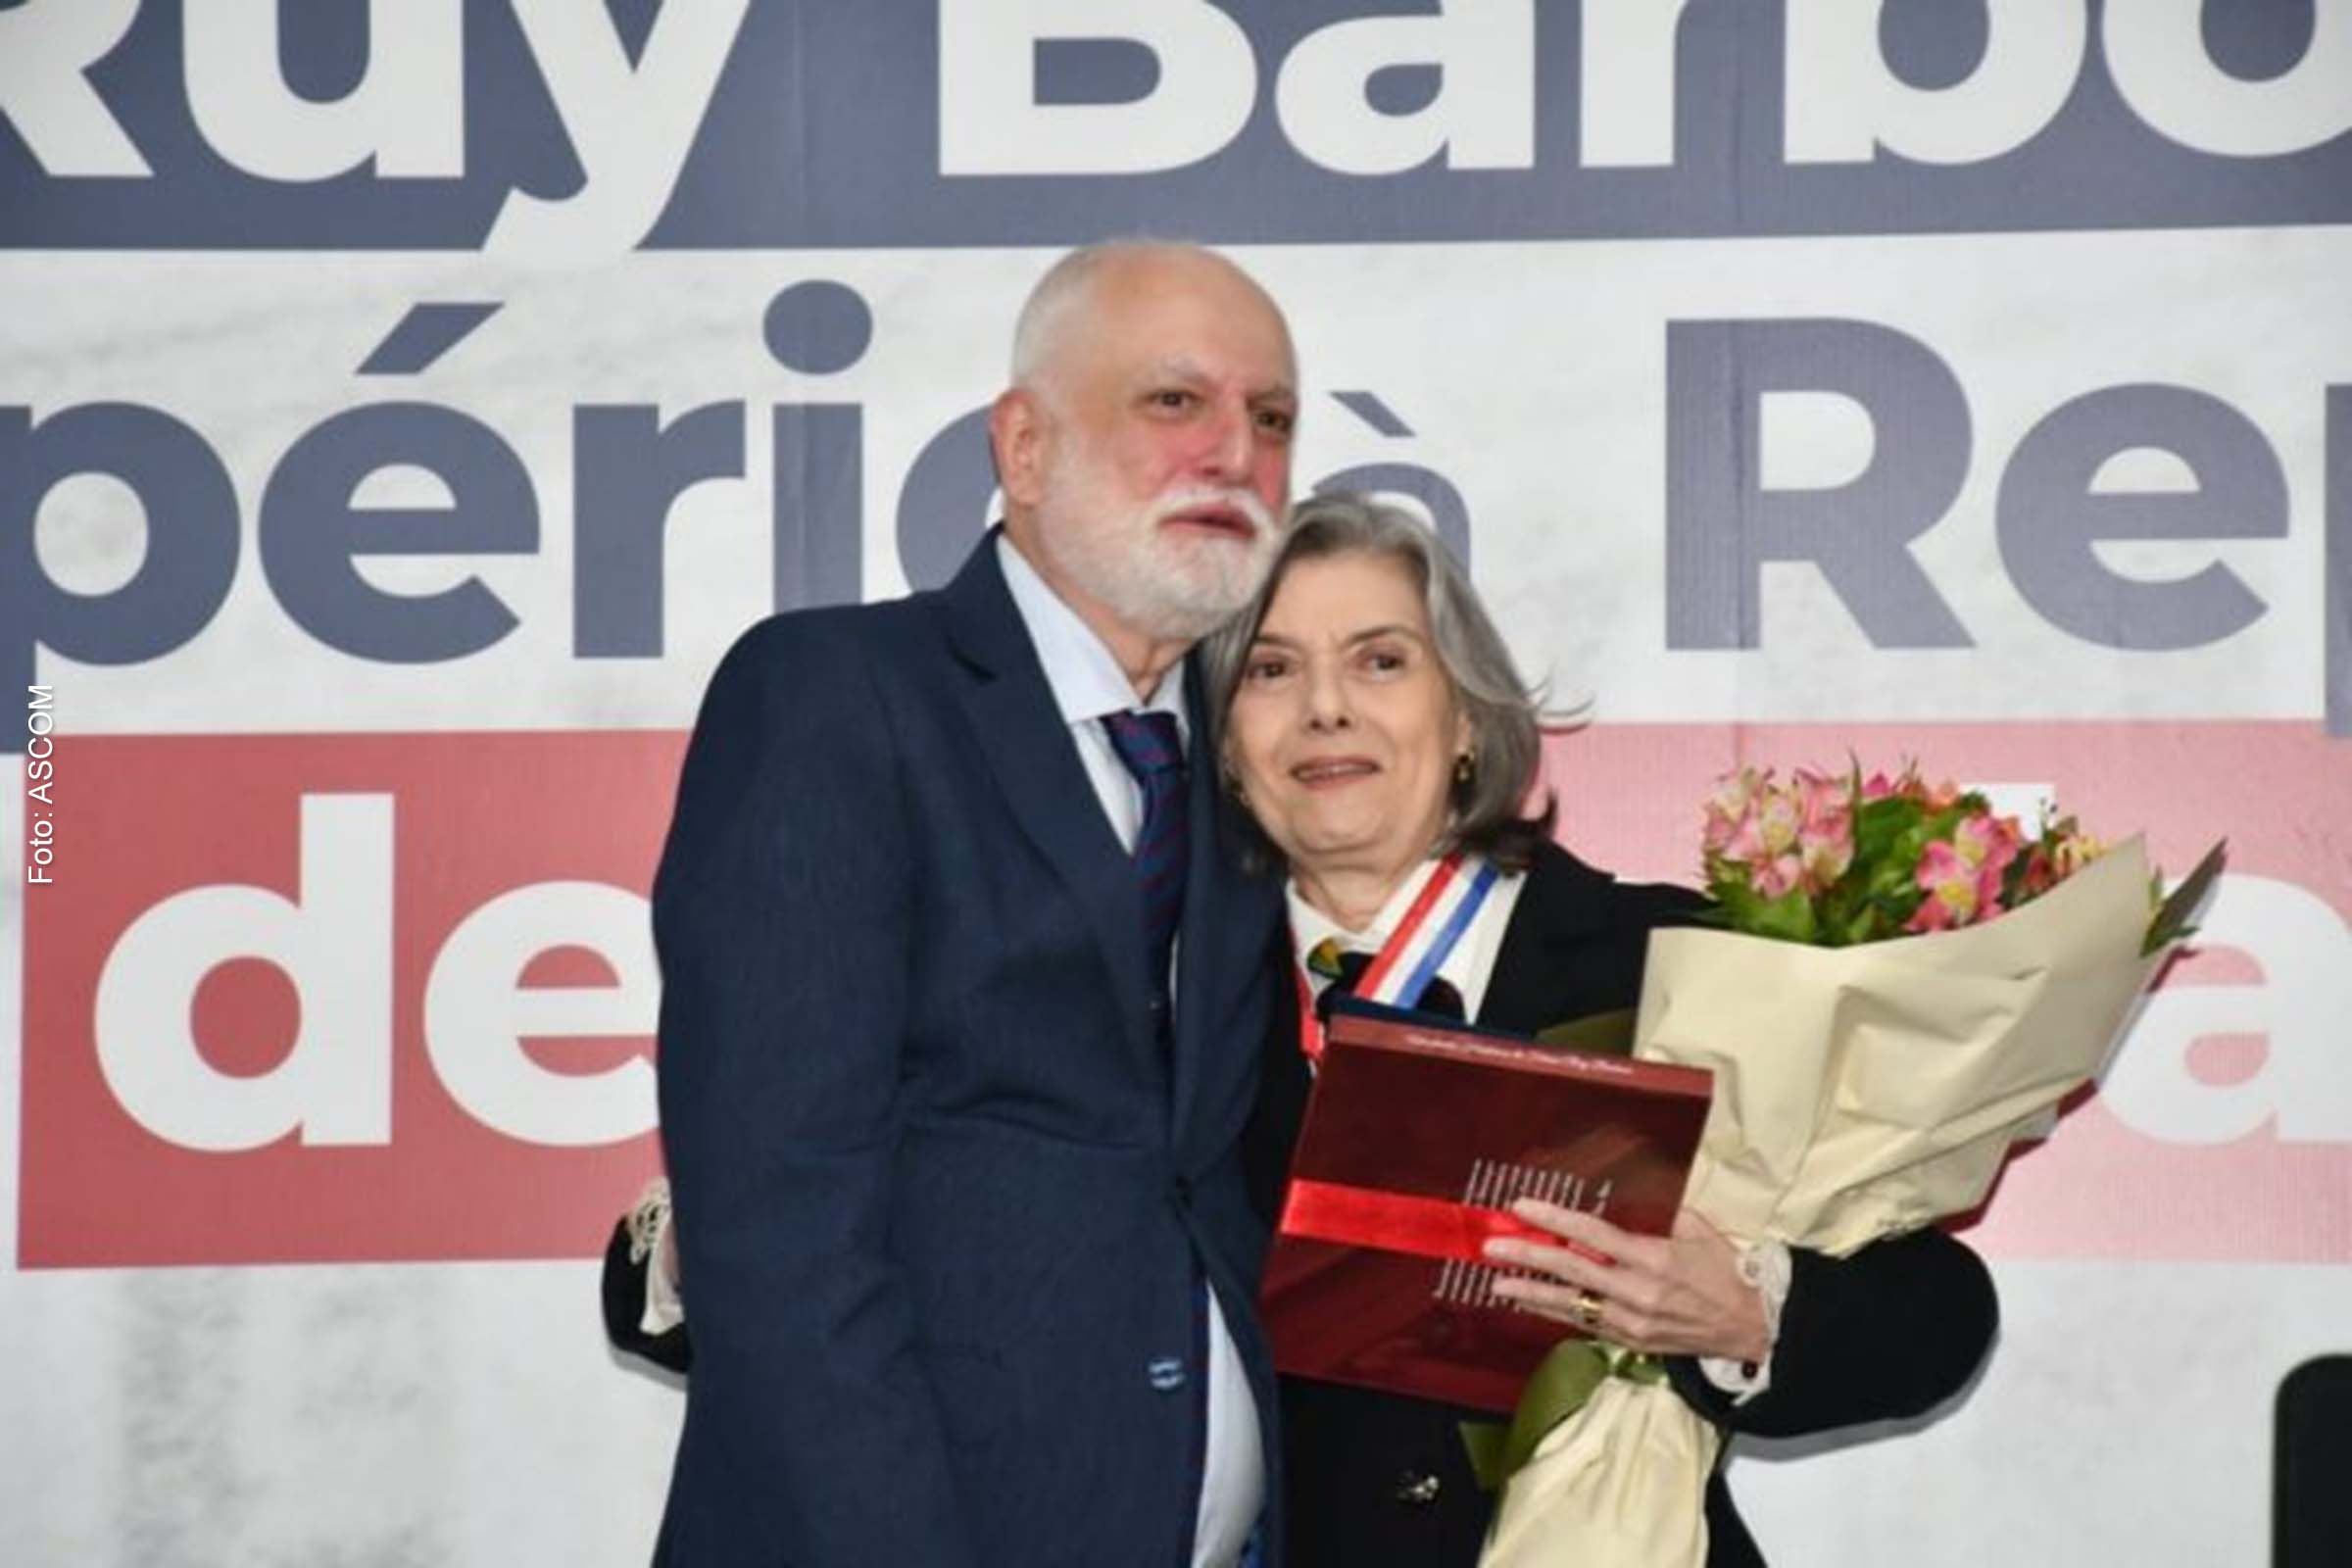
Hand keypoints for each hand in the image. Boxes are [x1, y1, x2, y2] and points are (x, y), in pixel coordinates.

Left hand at [1482, 1201, 1769, 1362]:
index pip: (1593, 1236)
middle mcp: (1638, 1293)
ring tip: (1497, 1284)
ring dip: (1531, 1293)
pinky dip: (1556, 1313)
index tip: (1522, 1208)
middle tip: (1492, 1248)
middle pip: (1572, 1272)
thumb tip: (1637, 1192)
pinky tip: (1532, 1303)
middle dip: (1528, 1258)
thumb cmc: (1727, 1274)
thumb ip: (1665, 1213)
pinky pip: (1586, 1324)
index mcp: (1654, 1259)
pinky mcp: (1632, 1341)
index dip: (1555, 1221)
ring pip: (1571, 1305)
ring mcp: (1632, 1322)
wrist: (1753, 1328)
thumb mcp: (1701, 1232)